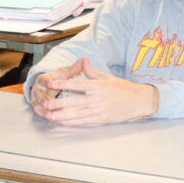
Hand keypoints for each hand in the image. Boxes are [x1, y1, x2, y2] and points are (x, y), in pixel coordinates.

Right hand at [28, 59, 86, 115]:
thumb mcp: (64, 73)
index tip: (51, 83)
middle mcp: (38, 90)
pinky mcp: (39, 108)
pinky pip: (43, 113)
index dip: (47, 81)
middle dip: (43, 99)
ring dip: (45, 111)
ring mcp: (37, 100)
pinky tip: (54, 120)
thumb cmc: (58, 79)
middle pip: (40, 95)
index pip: (44, 79)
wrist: (47, 85)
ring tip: (50, 116)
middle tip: (47, 103)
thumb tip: (84, 59)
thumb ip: (74, 68)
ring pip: (40, 106)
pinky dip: (47, 116)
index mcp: (43, 79)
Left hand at [37, 62, 156, 126]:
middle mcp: (97, 99)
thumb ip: (92, 71)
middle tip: (45, 104)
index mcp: (98, 86)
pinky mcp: (101, 119)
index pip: (77, 85)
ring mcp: (99, 110)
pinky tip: (63, 122)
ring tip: (50, 116)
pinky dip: (73, 122)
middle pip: (74, 101)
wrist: (138, 101)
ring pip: (77, 113)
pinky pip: (84, 121)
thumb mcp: (107, 77)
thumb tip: (82, 59)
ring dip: (63, 115)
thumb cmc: (123, 88)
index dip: (63, 84)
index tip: (51, 84)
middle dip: (59, 103)